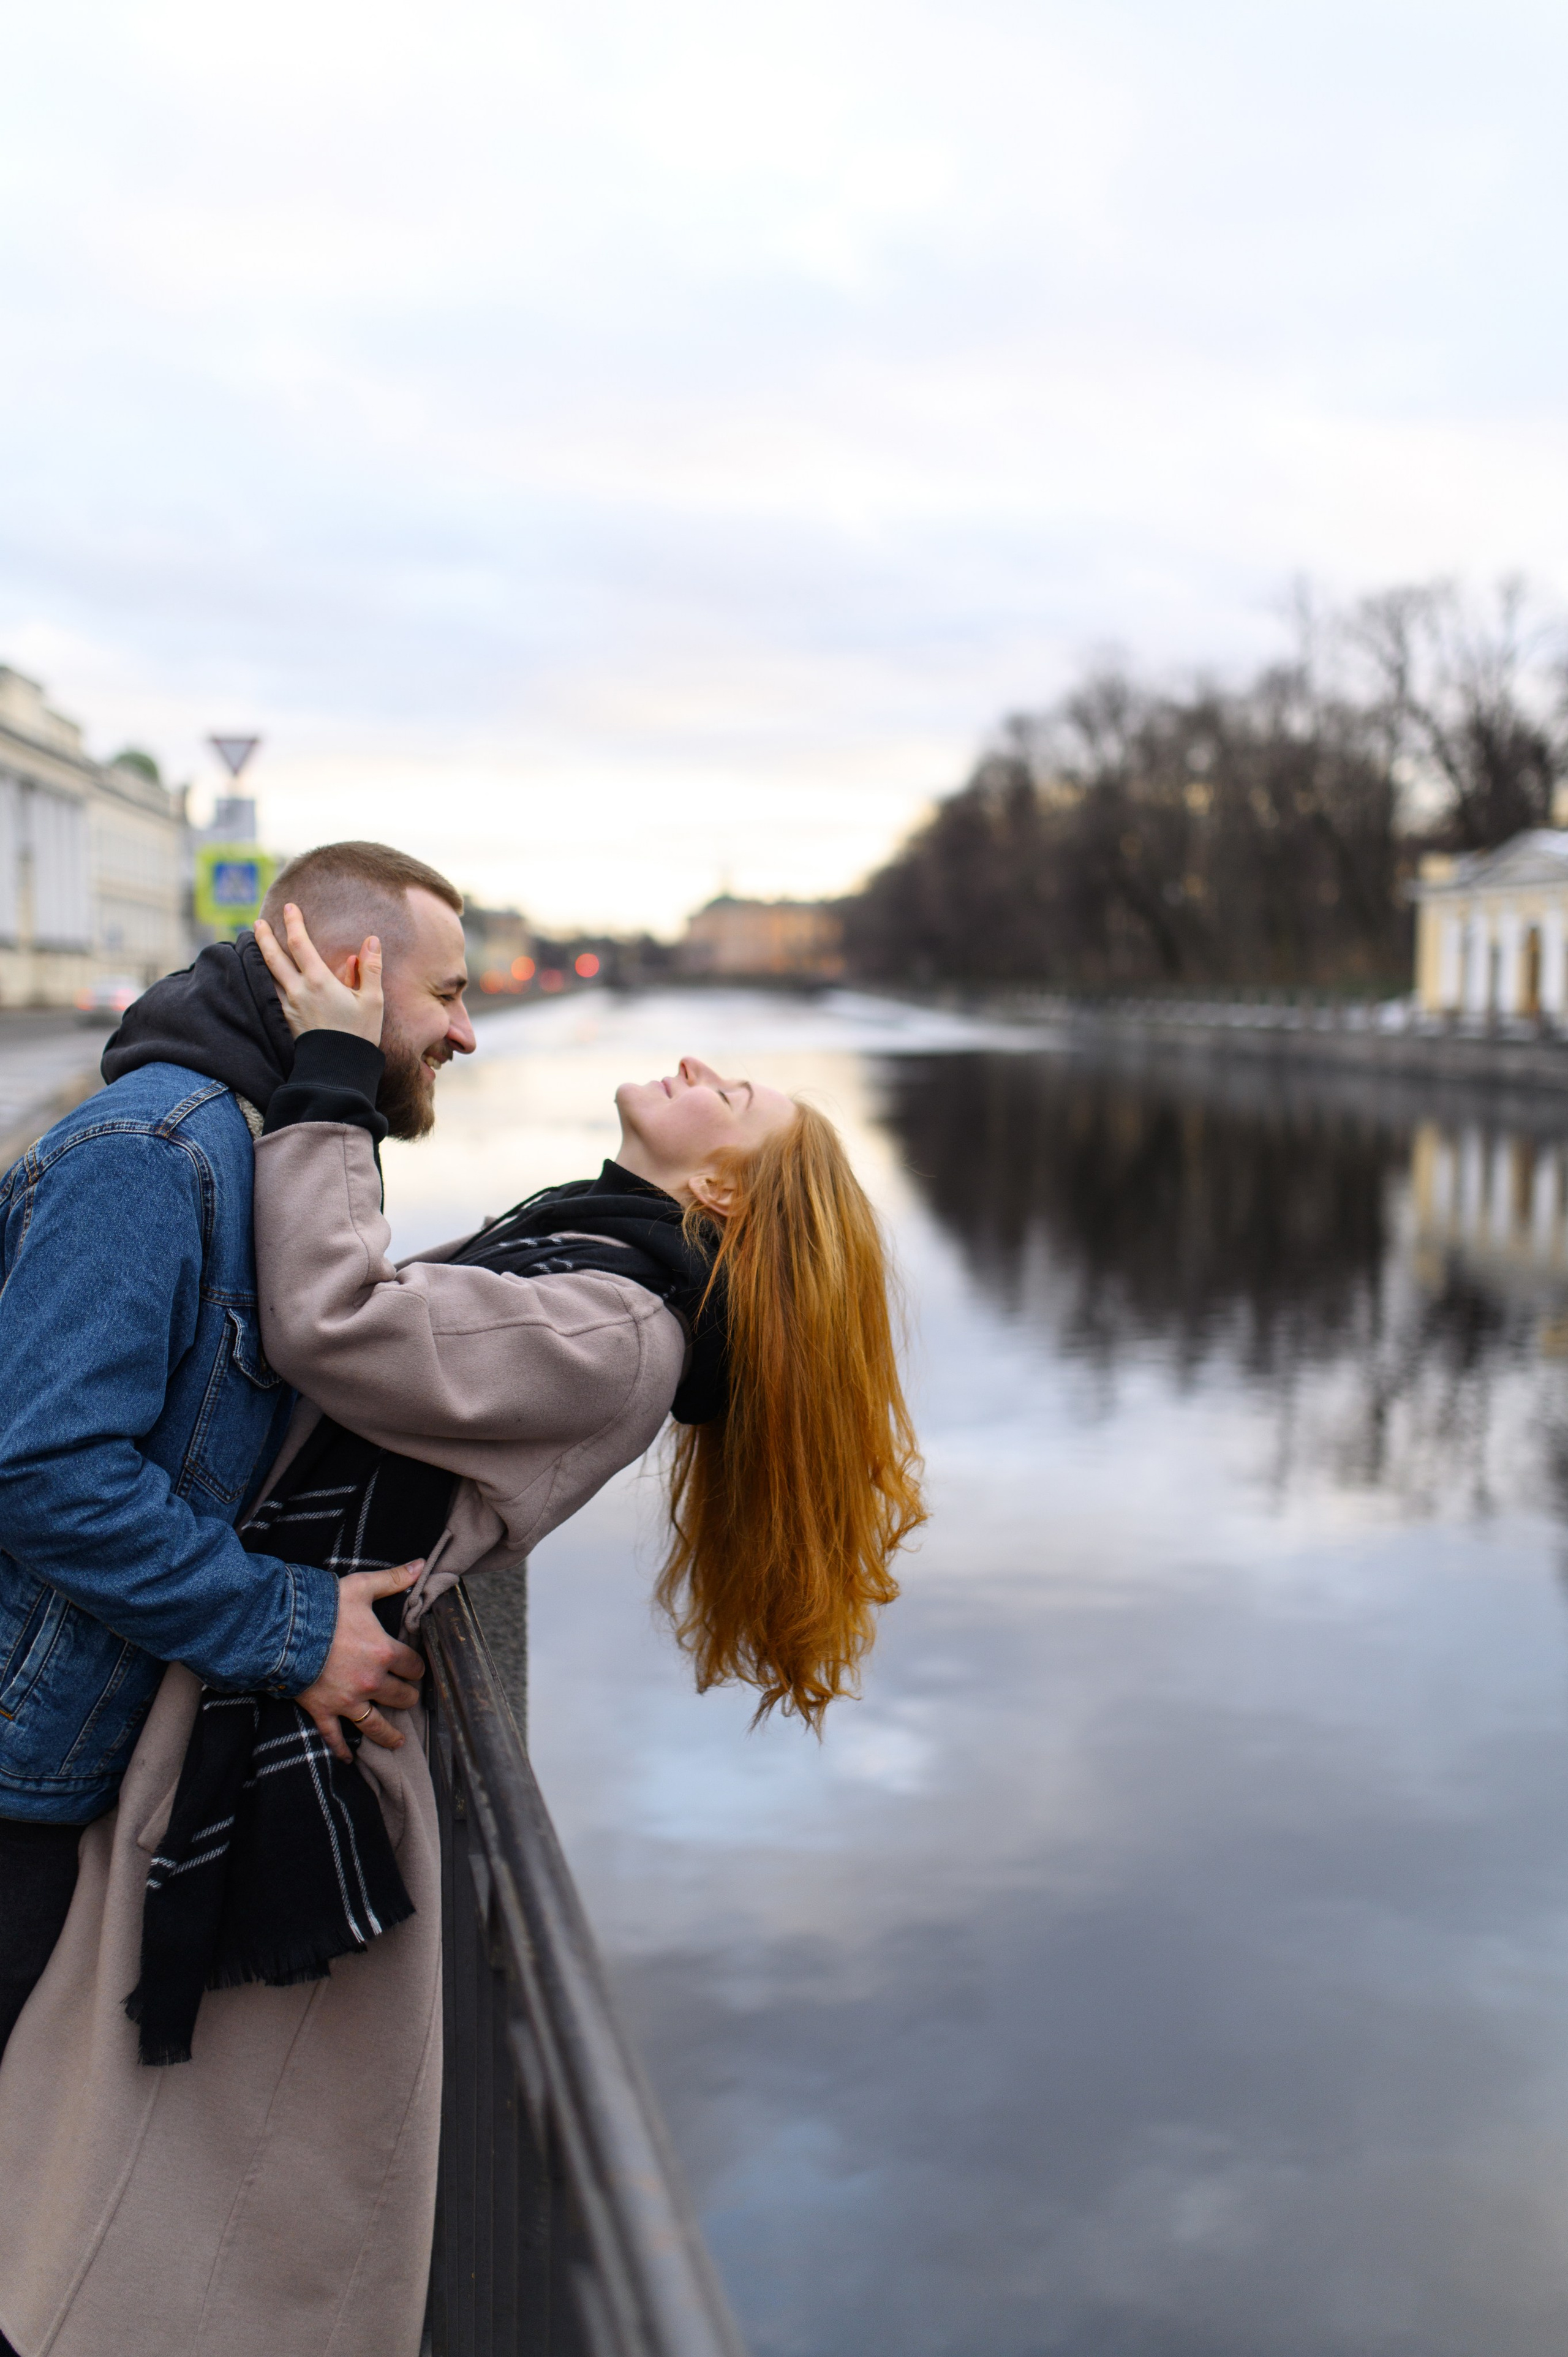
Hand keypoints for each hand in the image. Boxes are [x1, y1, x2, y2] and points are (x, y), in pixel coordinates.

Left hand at [254, 903, 384, 1044]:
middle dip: (264, 937)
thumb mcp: (373, 1000)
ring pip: (266, 976)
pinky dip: (262, 981)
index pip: (299, 943)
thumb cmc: (359, 1035)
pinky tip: (262, 978)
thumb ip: (370, 968)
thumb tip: (372, 941)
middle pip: (272, 957)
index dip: (293, 923)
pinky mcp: (284, 1021)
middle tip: (257, 922)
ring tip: (254, 946)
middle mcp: (297, 991)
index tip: (290, 907)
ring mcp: (287, 1007)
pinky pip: (268, 995)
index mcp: (318, 981)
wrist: (338, 1069)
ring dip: (259, 958)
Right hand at [294, 1560, 426, 1759]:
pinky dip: (341, 1750)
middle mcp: (370, 1681)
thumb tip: (419, 1564)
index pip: (413, 1666)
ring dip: (388, 1734)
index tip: (417, 1670)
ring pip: (375, 1724)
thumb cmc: (324, 1608)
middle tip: (408, 1698)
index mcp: (383, 1652)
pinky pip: (335, 1736)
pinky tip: (349, 1760)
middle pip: (400, 1697)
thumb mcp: (360, 1588)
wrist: (285, 1631)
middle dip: (407, 1697)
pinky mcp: (323, 1711)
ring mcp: (347, 1700)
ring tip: (398, 1742)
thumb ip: (393, 1579)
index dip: (418, 1668)